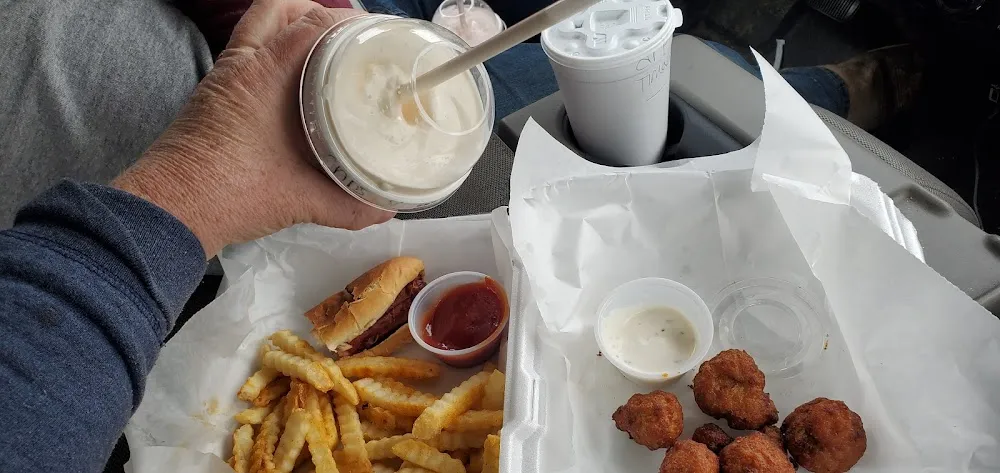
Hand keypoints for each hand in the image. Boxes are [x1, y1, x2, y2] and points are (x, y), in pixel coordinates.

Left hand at [113, 0, 391, 257]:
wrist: (169, 210)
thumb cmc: (225, 194)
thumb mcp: (301, 201)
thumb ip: (349, 206)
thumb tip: (383, 210)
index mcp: (265, 75)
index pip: (313, 23)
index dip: (349, 22)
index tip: (375, 37)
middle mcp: (241, 66)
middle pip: (279, 8)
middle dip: (316, 13)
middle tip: (347, 38)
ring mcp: (223, 78)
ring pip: (258, 27)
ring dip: (291, 29)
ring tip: (324, 54)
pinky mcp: (214, 96)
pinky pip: (246, 56)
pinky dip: (273, 57)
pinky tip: (295, 88)